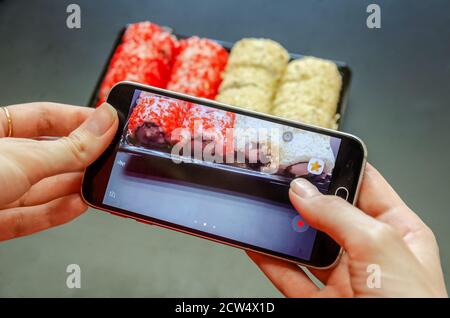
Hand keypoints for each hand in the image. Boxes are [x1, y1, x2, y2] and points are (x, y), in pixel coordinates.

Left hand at [0, 102, 117, 240]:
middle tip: (112, 158)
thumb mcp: (22, 159)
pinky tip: (79, 206)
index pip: (46, 117)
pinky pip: (33, 216)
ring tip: (103, 184)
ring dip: (75, 188)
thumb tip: (105, 124)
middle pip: (50, 155)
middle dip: (82, 158)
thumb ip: (68, 148)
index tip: (110, 122)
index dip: (80, 118)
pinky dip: (58, 212)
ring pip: (44, 188)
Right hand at [248, 164, 447, 296]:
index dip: (338, 167)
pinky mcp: (321, 301)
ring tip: (264, 208)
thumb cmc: (413, 309)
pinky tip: (257, 244)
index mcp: (397, 230)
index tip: (310, 154)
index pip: (365, 185)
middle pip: (330, 214)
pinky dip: (270, 260)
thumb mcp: (380, 246)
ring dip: (282, 229)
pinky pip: (289, 275)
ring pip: (306, 245)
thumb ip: (338, 214)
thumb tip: (303, 191)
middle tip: (279, 180)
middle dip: (304, 198)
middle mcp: (370, 252)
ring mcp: (344, 278)